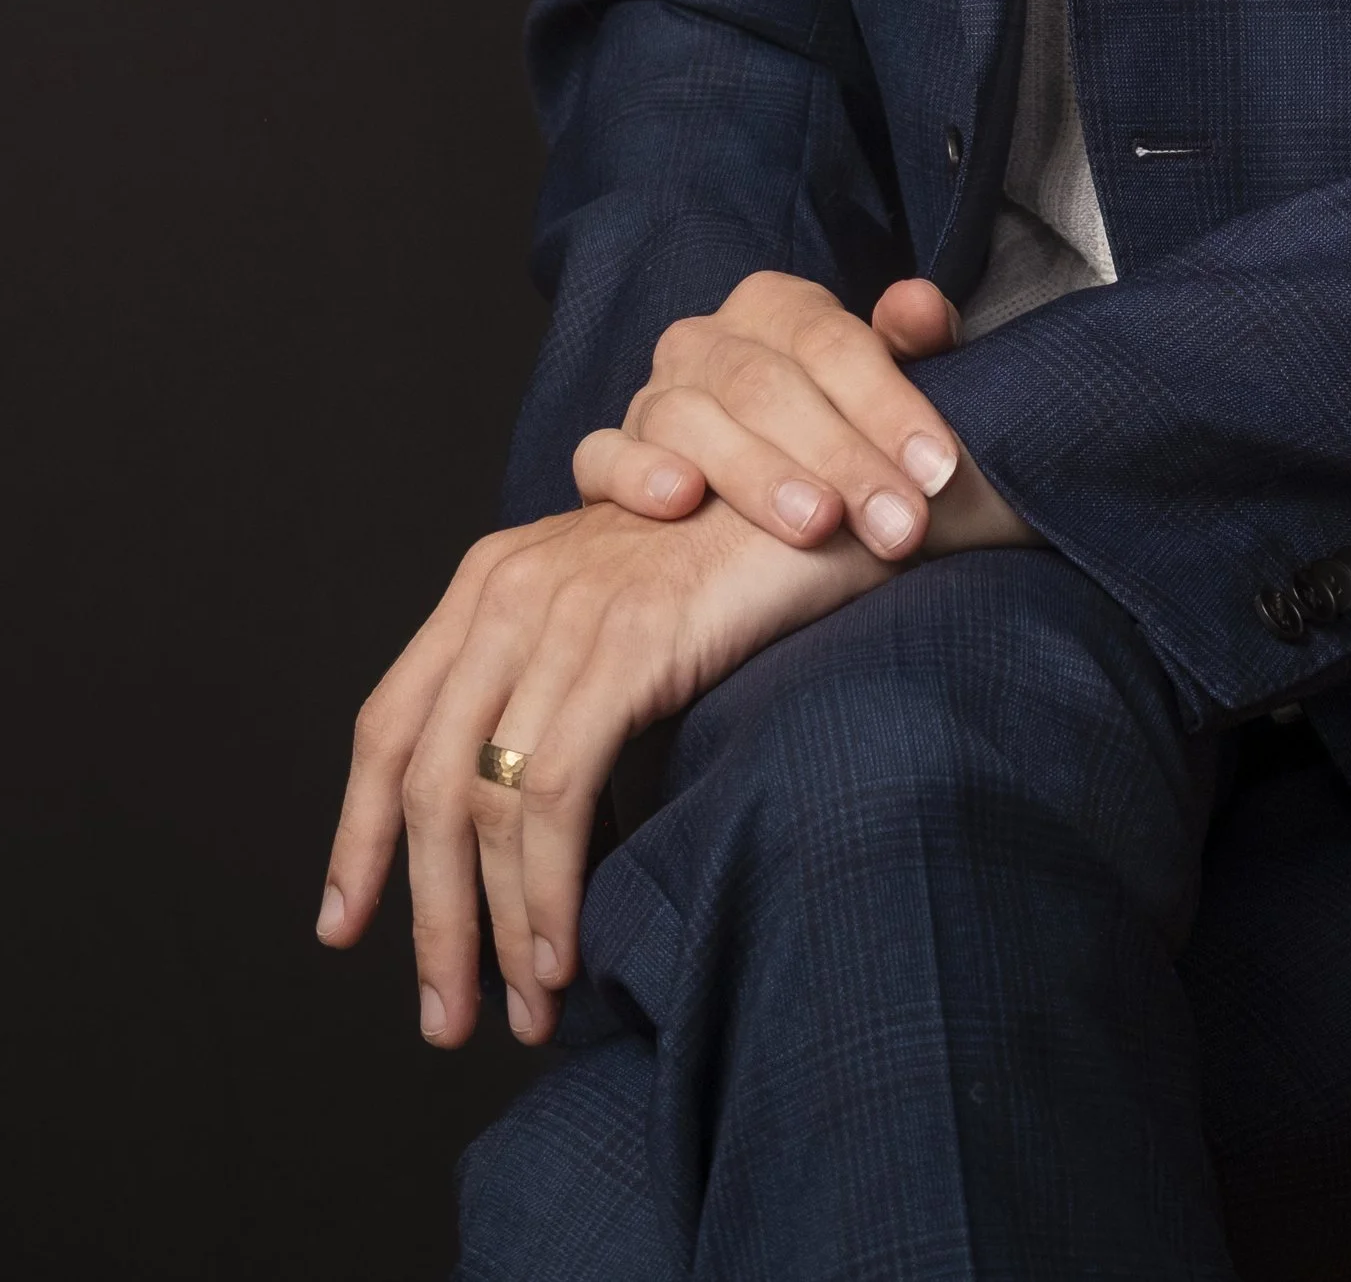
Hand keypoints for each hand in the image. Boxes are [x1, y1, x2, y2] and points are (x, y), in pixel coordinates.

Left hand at [317, 496, 885, 1047]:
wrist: (838, 500)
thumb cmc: (734, 576)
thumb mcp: (616, 620)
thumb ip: (552, 690)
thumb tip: (504, 844)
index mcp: (490, 580)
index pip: (388, 723)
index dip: (358, 832)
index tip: (344, 926)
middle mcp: (508, 587)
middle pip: (424, 777)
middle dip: (425, 914)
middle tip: (442, 1018)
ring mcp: (566, 608)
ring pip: (483, 799)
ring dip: (494, 926)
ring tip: (522, 1012)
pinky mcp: (627, 638)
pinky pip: (555, 791)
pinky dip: (548, 888)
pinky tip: (563, 953)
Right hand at [572, 269, 1031, 562]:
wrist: (756, 528)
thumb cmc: (838, 454)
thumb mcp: (881, 402)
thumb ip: (908, 346)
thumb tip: (920, 304)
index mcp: (776, 308)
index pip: (832, 342)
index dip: (890, 405)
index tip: (940, 472)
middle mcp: (706, 341)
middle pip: (766, 385)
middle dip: (843, 458)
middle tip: (899, 524)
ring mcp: (650, 398)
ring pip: (690, 419)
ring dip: (757, 474)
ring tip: (816, 524)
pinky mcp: (606, 459)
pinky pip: (603, 456)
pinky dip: (638, 473)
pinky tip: (681, 499)